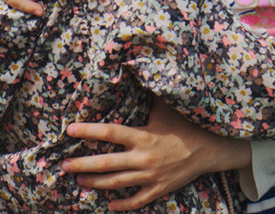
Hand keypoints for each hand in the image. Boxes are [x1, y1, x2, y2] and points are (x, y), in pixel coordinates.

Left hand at [62, 100, 250, 210]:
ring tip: (79, 180)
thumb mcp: (167, 109)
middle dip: (82, 164)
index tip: (70, 130)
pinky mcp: (158, 188)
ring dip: (95, 182)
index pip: (110, 133)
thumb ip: (149, 97)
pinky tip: (109, 204)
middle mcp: (144, 158)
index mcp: (144, 136)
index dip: (89, 131)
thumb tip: (139, 74)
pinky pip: (136, 201)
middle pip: (106, 164)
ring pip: (116, 183)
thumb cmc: (187, 125)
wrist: (210, 149)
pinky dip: (121, 204)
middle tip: (64, 165)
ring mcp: (150, 176)